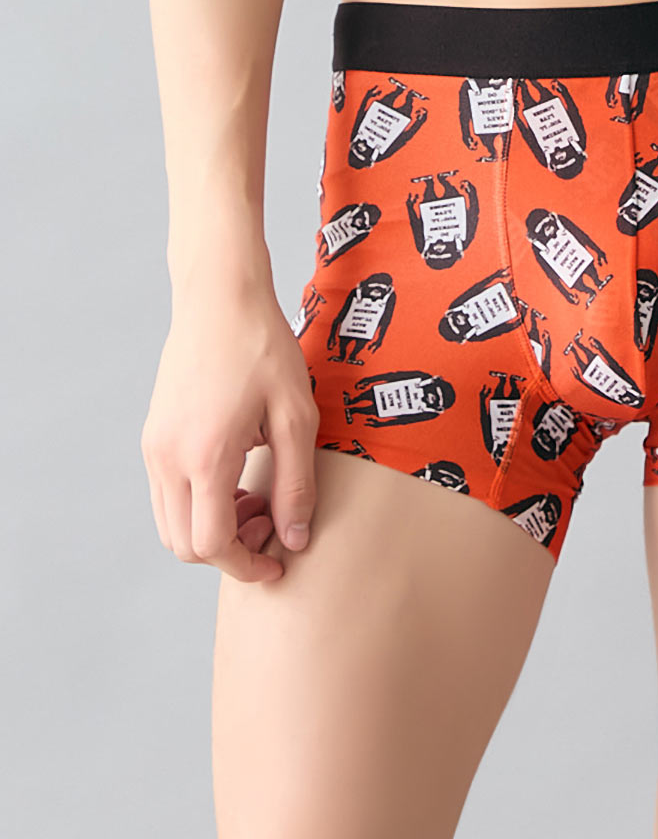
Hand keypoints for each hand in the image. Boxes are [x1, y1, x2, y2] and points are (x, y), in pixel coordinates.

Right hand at [141, 273, 319, 582]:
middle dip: (229, 551)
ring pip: (171, 523)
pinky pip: (168, 494)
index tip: (279, 562)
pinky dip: (199, 504)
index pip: (211, 545)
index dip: (246, 565)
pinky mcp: (153, 437)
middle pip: (184, 544)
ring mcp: (153, 448)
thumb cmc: (264, 351)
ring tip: (259, 499)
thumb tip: (295, 538)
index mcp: (205, 457)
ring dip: (212, 528)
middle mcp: (168, 459)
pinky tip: (238, 477)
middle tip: (271, 525)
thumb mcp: (297, 416)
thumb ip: (296, 483)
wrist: (220, 300)